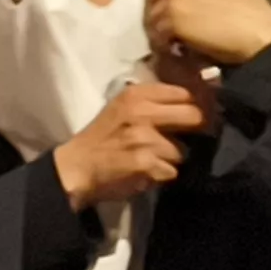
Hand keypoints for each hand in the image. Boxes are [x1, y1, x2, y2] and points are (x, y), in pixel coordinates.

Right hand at [53, 78, 208, 209]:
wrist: (75, 167)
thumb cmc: (102, 137)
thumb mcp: (123, 107)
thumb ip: (153, 100)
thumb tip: (193, 99)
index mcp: (137, 95)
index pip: (184, 93)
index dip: (193, 105)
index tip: (193, 115)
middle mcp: (142, 112)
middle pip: (194, 116)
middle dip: (194, 129)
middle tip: (184, 138)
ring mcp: (145, 139)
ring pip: (182, 151)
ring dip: (171, 159)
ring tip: (152, 159)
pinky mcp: (145, 163)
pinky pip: (171, 171)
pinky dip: (161, 175)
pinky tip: (146, 172)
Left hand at [147, 0, 270, 68]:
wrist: (257, 31)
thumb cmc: (254, 13)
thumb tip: (202, 0)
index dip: (170, 0)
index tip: (173, 15)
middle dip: (157, 13)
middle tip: (164, 31)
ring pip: (153, 16)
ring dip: (158, 31)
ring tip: (168, 46)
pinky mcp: (171, 19)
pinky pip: (157, 34)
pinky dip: (161, 44)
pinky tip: (171, 53)